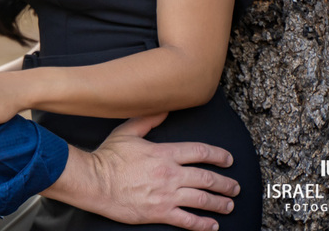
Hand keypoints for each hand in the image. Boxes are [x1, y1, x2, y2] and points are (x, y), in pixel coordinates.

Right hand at [46, 114, 239, 230]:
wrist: (94, 182)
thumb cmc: (108, 158)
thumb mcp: (127, 132)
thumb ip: (147, 120)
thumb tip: (163, 110)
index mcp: (164, 154)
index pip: (199, 152)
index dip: (218, 155)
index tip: (228, 159)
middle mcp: (170, 174)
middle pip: (207, 178)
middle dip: (225, 183)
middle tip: (234, 186)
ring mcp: (167, 195)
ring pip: (203, 200)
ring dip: (220, 203)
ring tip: (228, 204)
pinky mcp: (160, 213)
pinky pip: (188, 221)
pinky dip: (203, 224)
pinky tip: (212, 225)